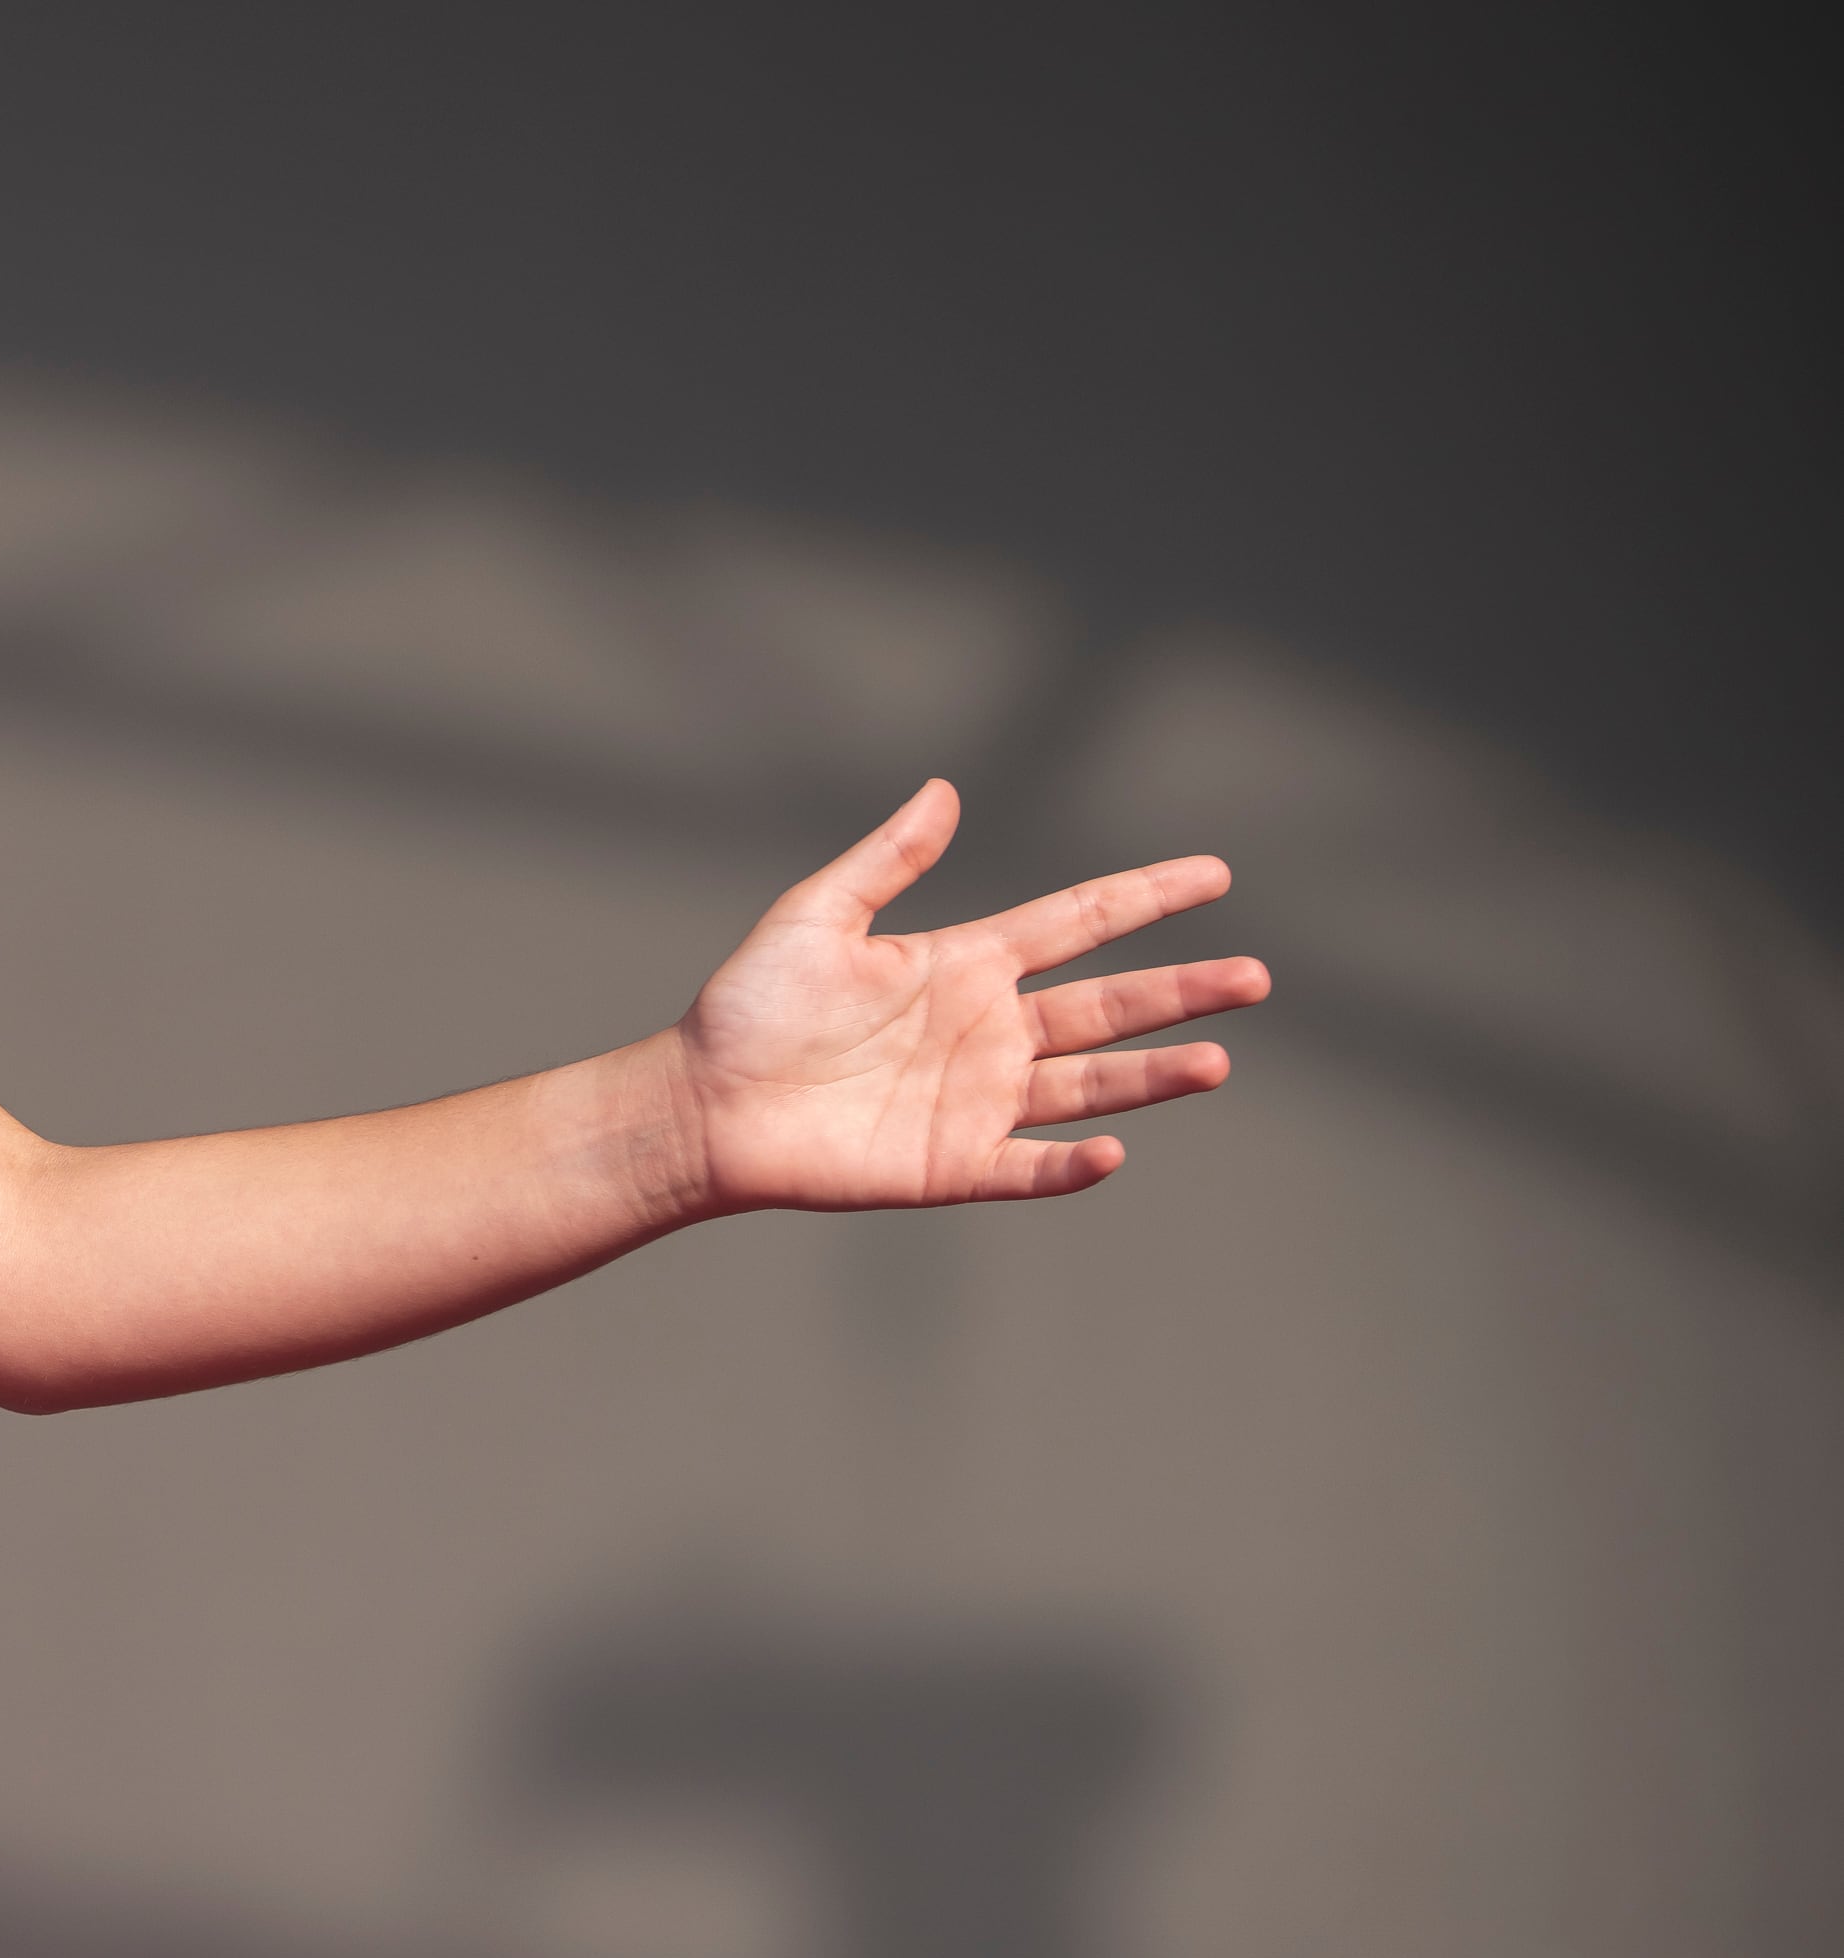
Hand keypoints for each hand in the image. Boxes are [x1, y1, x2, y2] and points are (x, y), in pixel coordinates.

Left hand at [668, 780, 1266, 1211]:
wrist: (703, 1102)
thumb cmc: (750, 1008)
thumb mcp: (816, 917)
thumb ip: (887, 860)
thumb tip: (943, 790)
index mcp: (965, 964)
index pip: (1078, 923)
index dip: (1146, 898)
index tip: (1216, 874)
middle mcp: (988, 1032)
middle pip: (1108, 1007)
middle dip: (1182, 992)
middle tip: (1255, 977)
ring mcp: (978, 1101)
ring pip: (1091, 1086)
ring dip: (1153, 1076)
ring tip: (1219, 1062)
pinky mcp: (953, 1165)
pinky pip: (1029, 1168)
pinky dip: (1071, 1165)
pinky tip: (1113, 1150)